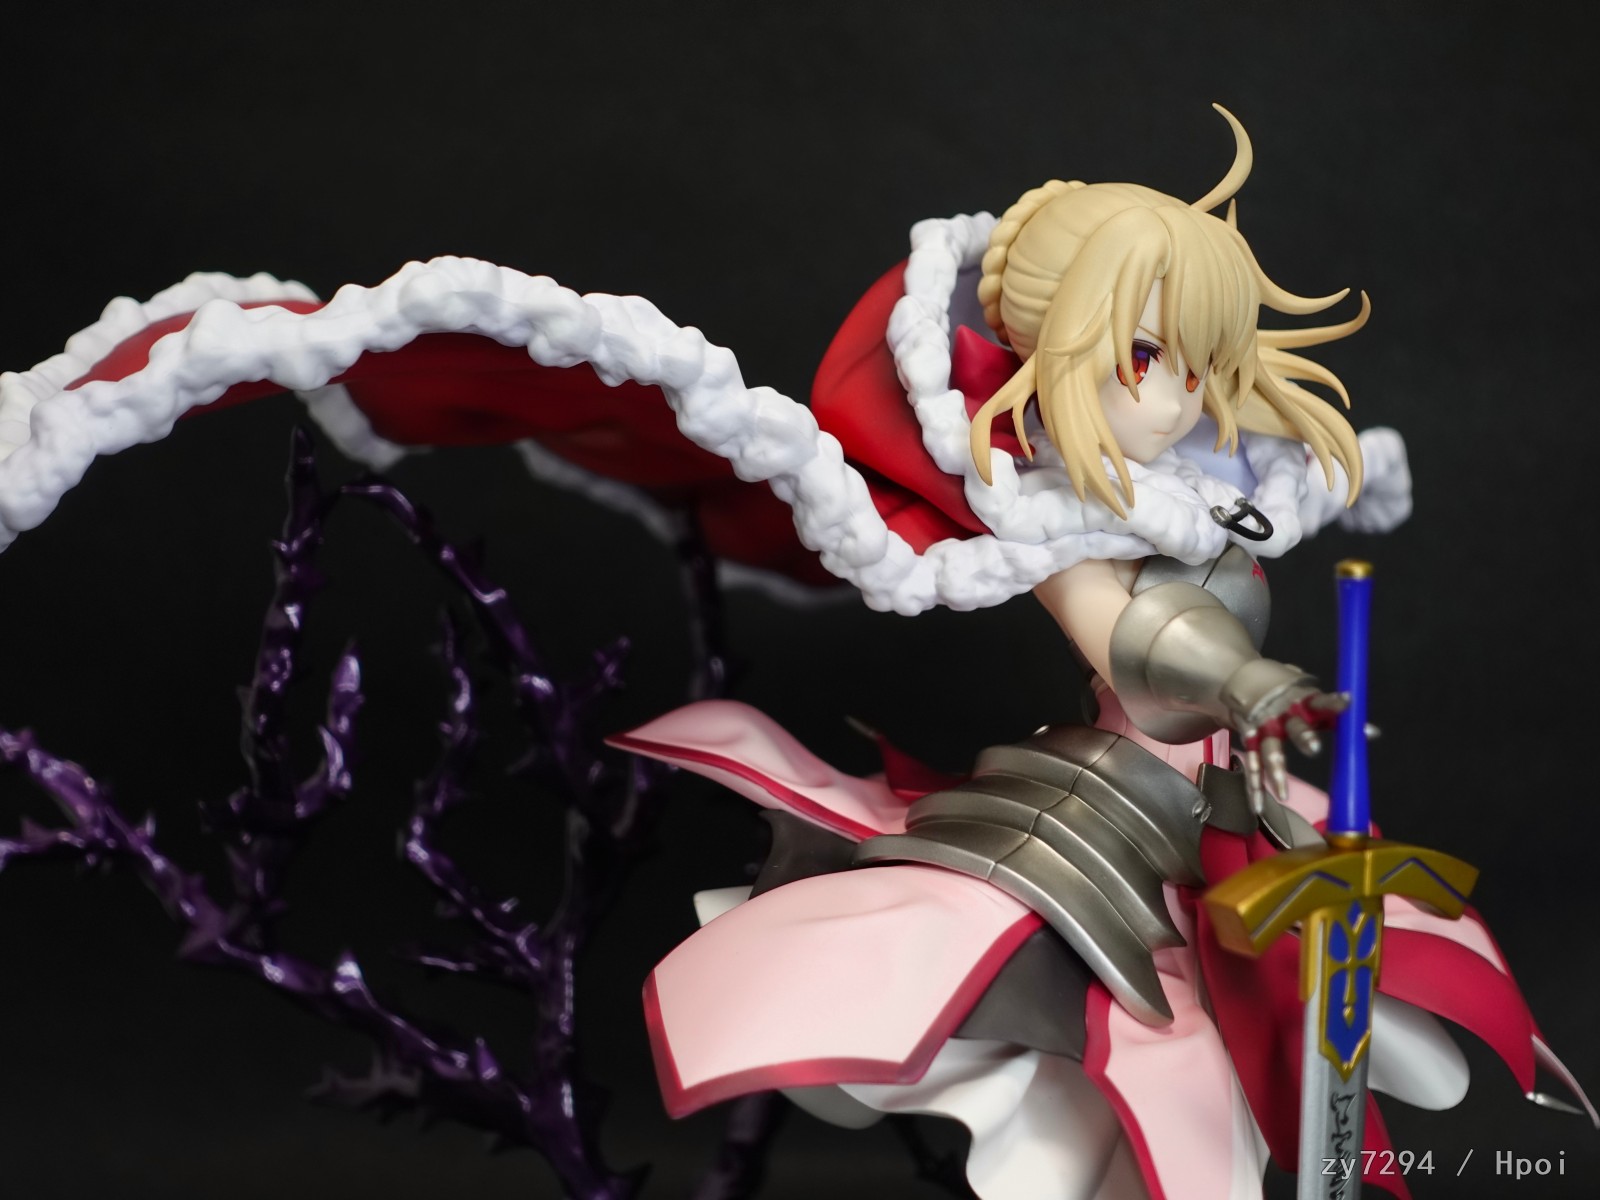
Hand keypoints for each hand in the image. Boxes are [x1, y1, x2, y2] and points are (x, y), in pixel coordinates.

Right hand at [1237, 689, 1347, 820]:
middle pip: (1295, 726)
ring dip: (1276, 771)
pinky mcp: (1248, 740)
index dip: (1335, 703)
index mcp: (1303, 701)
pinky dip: (1255, 787)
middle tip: (1315, 749)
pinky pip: (1252, 765)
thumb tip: (1374, 734)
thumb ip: (1337, 717)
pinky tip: (1258, 807)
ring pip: (1269, 750)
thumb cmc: (1289, 696)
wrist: (1242, 679)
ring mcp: (1263, 727)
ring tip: (1284, 795)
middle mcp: (1283, 714)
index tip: (1348, 702)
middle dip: (1304, 737)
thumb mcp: (1311, 700)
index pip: (1322, 701)